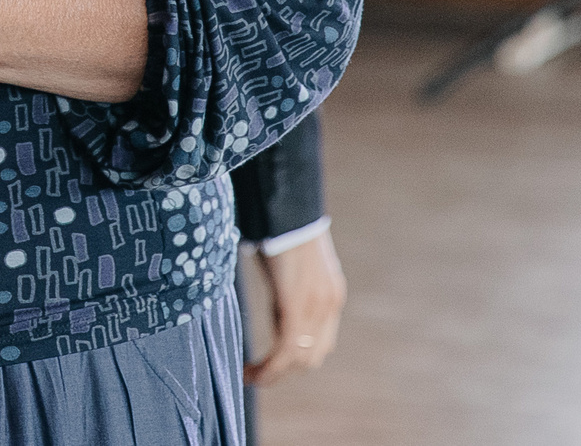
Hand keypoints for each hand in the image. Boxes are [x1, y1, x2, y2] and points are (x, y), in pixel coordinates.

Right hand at [247, 230, 345, 385]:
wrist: (286, 205)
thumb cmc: (281, 227)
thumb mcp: (291, 264)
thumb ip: (289, 286)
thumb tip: (275, 298)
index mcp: (331, 294)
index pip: (319, 342)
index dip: (295, 358)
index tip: (270, 362)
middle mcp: (329, 305)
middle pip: (312, 357)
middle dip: (285, 369)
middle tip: (258, 370)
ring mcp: (316, 306)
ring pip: (300, 360)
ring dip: (275, 373)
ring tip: (251, 374)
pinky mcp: (296, 305)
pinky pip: (284, 351)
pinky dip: (268, 368)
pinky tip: (250, 371)